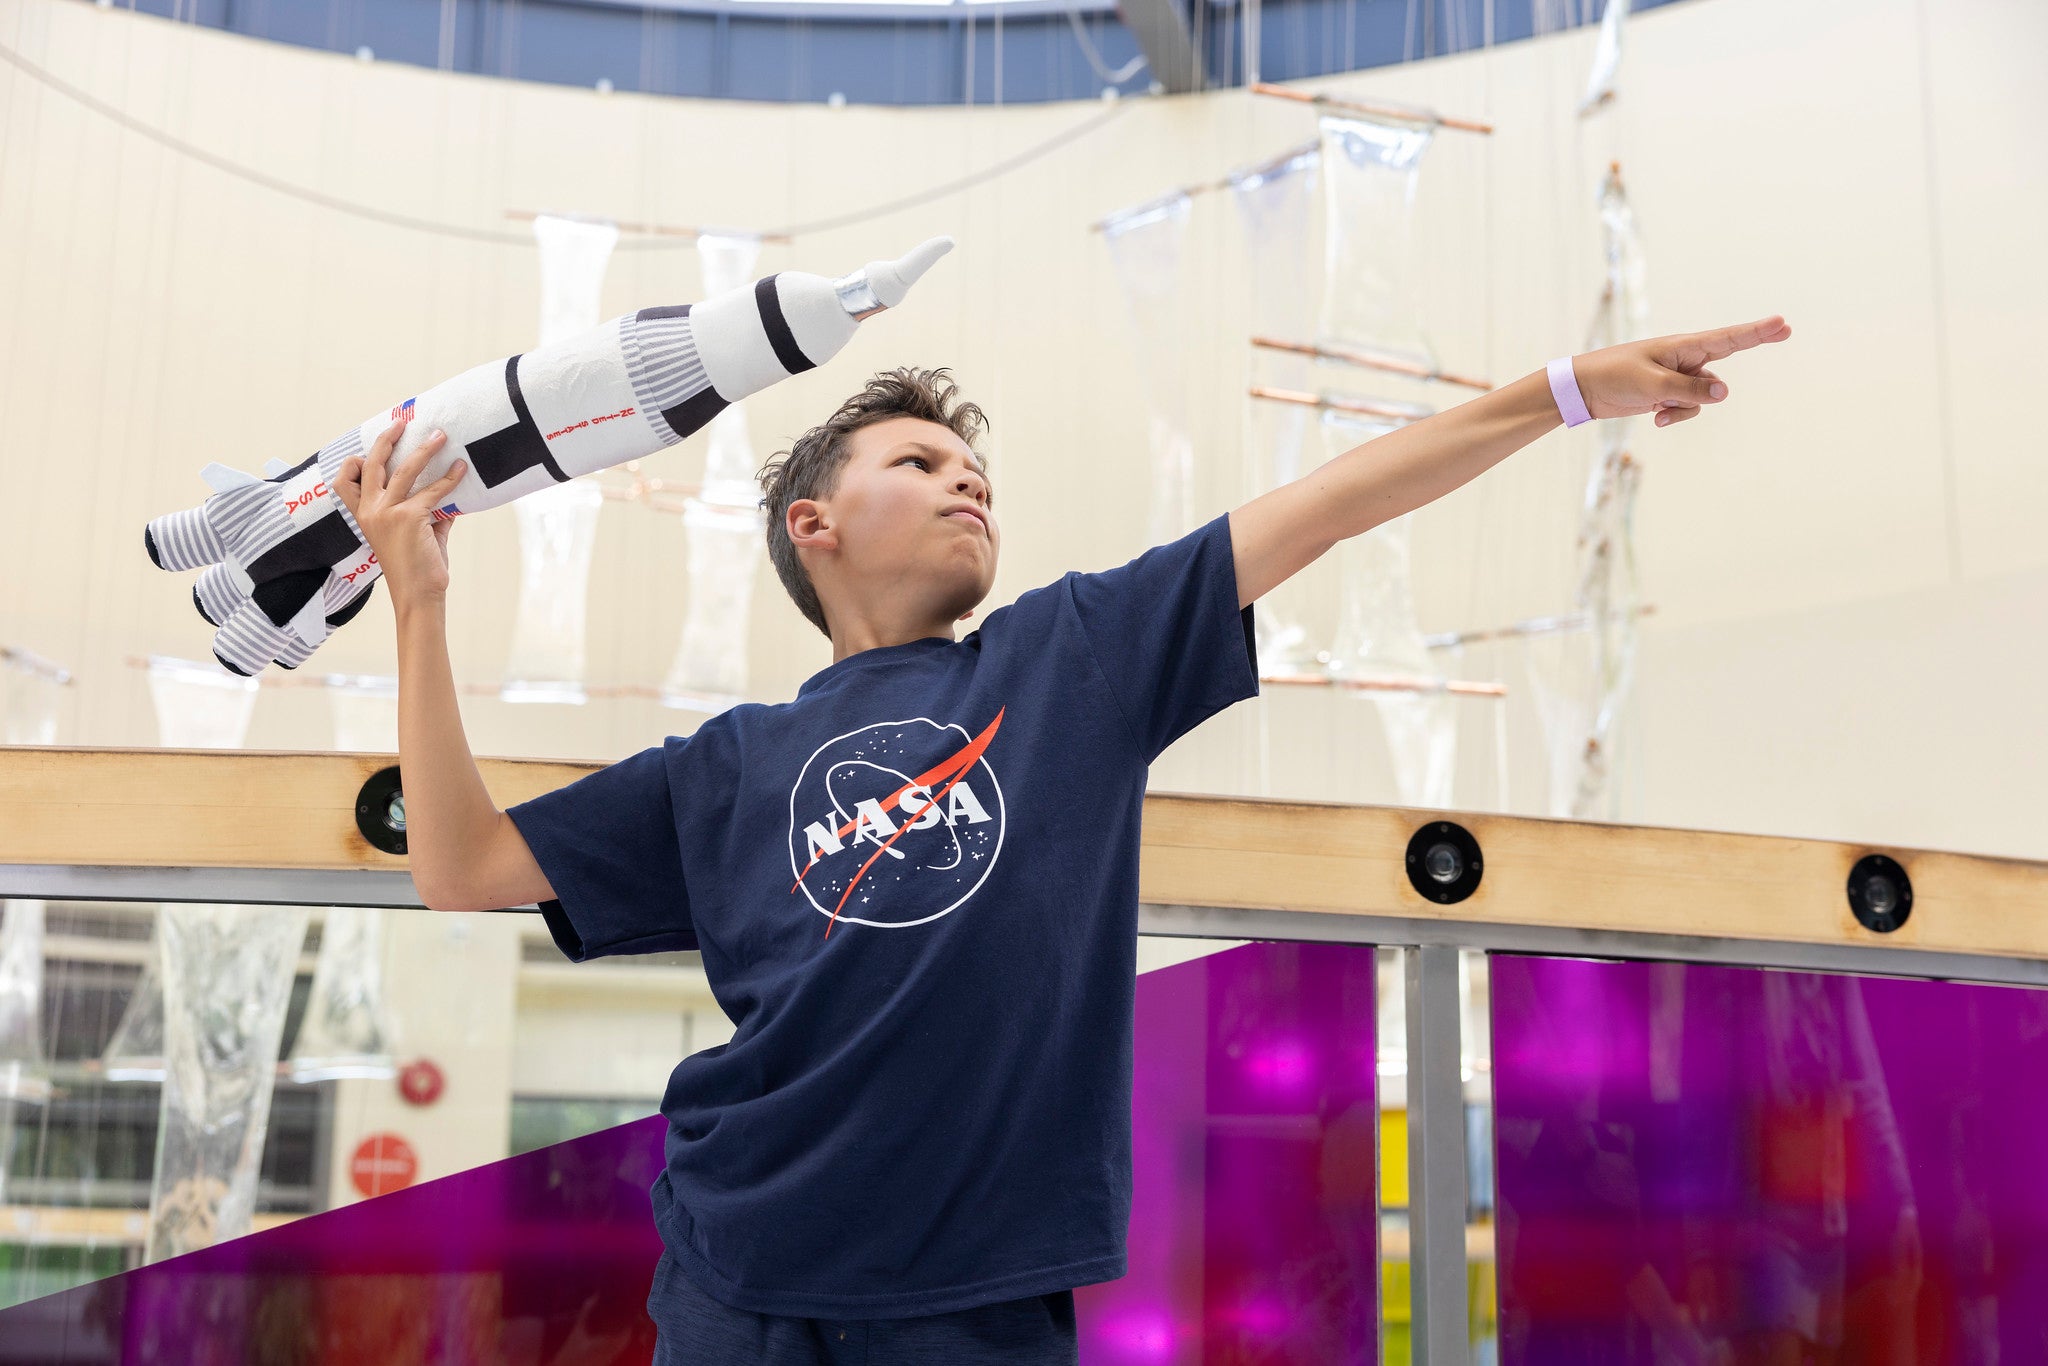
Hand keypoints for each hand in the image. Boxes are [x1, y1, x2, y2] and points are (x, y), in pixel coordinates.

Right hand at [334, 416, 467, 603]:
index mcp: (364, 515)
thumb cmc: (417, 567)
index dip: (354, 463)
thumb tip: (448, 489)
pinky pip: (433, 491)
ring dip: (425, 449)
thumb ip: (428, 510)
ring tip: (440, 436)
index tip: (370, 449)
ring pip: (405, 469)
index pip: (345, 482)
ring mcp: (387, 512)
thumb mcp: (417, 533)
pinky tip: (461, 470)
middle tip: (402, 422)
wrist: (419, 595)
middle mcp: (370, 511)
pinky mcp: (409, 517)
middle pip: (372, 464)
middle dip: (387, 439)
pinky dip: (450, 478)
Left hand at [1573, 315, 1791, 427]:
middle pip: (1726, 357)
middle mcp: (1685, 358)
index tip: (1781, 323)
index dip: (1756, 332)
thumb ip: (1689, 390)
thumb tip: (1725, 393)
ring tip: (1659, 409)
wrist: (1584, 389)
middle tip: (1786, 329)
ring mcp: (1679, 376)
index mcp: (1682, 347)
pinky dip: (1676, 415)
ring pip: (1704, 396)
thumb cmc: (1614, 376)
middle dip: (1753, 344)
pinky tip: (1655, 418)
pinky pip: (1688, 408)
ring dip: (1687, 408)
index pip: (1727, 339)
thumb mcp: (1652, 385)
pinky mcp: (1669, 393)